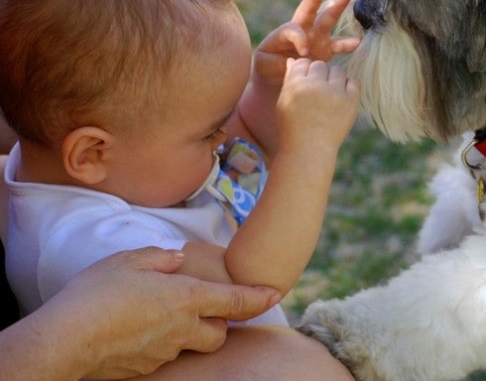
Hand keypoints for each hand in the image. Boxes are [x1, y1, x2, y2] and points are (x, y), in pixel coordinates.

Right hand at [56, 247, 280, 378]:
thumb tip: (177, 260)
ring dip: (188, 333)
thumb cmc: (97, 294)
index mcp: (185, 298)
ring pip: (191, 347)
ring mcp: (163, 353)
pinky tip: (137, 331)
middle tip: (202, 307)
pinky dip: (160, 344)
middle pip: (219, 334)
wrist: (65, 340)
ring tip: (159, 315)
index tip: (276, 293)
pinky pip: (163, 356)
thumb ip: (160, 258)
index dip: (258, 297)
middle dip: (219, 323)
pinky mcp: (144, 370)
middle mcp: (181, 329)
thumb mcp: (130, 260)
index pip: (235, 300)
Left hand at [254, 0, 359, 87]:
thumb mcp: (263, 62)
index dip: (299, 38)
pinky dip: (347, 44)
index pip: (294, 29)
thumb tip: (296, 58)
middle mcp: (303, 29)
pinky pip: (338, 45)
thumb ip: (272, 59)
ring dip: (338, 4)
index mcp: (286, 31)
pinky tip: (357, 41)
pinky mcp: (325, 50)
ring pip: (328, 18)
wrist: (276, 75)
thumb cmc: (268, 65)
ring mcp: (316, 38)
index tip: (304, 52)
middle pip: (312, 9)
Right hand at [277, 58, 359, 151]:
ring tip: (329, 96)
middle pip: (320, 65)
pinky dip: (348, 87)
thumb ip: (289, 80)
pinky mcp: (351, 101)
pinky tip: (341, 97)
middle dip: (319, 75)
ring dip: (333, 79)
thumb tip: (294, 60)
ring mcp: (335, 93)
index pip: (303, 63)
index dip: (305, 72)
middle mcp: (315, 86)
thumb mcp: (284, 103)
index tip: (306, 84)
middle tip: (318, 91)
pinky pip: (353, 81)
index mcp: (296, 85)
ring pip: (337, 70)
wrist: (310, 150)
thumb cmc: (293, 127)